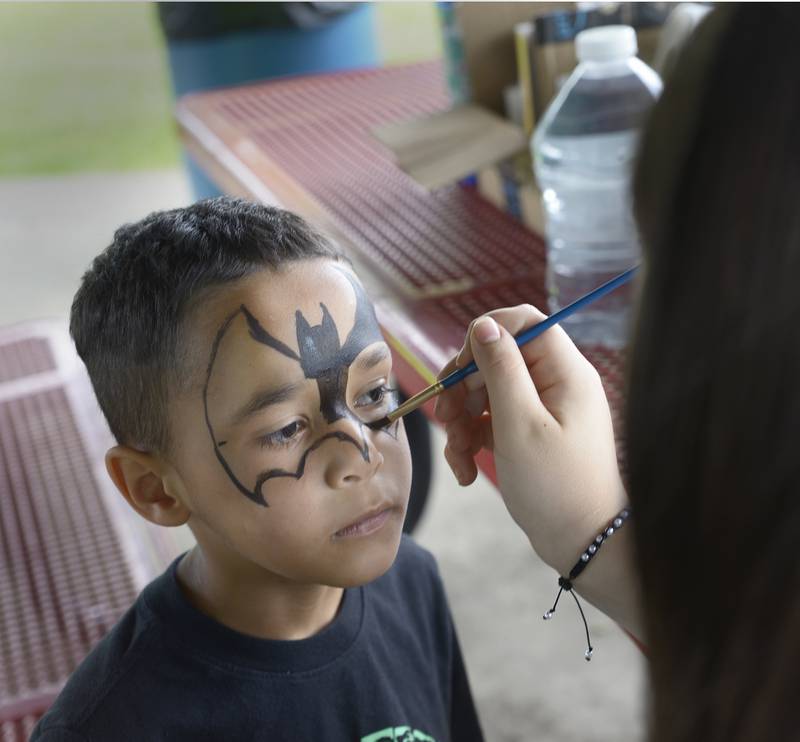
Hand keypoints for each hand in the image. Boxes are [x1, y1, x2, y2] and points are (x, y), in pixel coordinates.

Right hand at [434, 305, 627, 578]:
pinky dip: (473, 440)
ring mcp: (542, 409)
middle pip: (497, 358)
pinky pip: (491, 420)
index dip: (485, 337)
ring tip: (458, 454)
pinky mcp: (529, 433)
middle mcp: (555, 383)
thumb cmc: (556, 486)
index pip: (522, 322)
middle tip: (446, 417)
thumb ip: (501, 369)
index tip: (462, 370)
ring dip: (463, 420)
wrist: (582, 542)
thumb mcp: (519, 424)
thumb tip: (484, 324)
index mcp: (564, 372)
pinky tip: (466, 470)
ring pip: (487, 392)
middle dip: (464, 387)